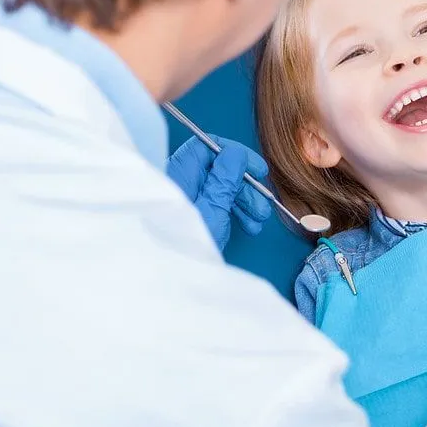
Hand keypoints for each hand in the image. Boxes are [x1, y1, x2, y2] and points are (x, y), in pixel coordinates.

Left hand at [167, 135, 271, 249]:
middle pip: (218, 169)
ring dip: (244, 201)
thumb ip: (224, 179)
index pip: (208, 147)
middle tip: (262, 205)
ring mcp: (186, 198)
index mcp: (178, 173)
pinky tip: (248, 226)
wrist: (165, 279)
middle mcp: (180, 181)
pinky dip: (234, 212)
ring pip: (220, 188)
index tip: (258, 170)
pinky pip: (216, 203)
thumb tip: (235, 153)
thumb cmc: (183, 243)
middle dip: (245, 186)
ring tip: (258, 221)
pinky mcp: (192, 213)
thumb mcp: (211, 209)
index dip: (236, 155)